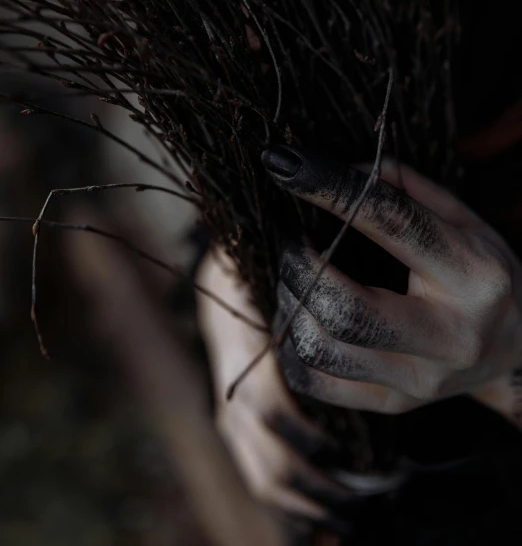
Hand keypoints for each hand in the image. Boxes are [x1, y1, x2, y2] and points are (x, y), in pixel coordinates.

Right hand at [196, 248, 360, 530]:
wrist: (218, 290)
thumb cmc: (259, 281)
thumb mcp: (274, 282)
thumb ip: (302, 299)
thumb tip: (349, 306)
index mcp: (244, 360)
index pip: (269, 410)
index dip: (309, 434)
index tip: (351, 446)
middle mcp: (233, 400)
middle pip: (271, 463)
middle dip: (322, 489)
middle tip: (370, 498)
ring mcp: (231, 422)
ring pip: (264, 482)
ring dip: (310, 507)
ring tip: (353, 518)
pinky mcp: (234, 433)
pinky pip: (258, 480)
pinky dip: (291, 507)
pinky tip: (322, 519)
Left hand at [262, 146, 521, 420]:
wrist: (518, 350)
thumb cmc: (482, 271)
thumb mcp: (464, 220)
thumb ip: (408, 189)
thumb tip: (342, 169)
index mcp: (474, 275)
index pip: (393, 224)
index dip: (331, 189)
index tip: (286, 165)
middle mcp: (451, 336)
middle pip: (347, 309)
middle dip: (300, 267)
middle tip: (291, 243)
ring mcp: (420, 380)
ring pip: (323, 351)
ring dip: (290, 306)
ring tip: (295, 281)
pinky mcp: (395, 404)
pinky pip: (316, 384)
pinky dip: (290, 347)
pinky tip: (299, 318)